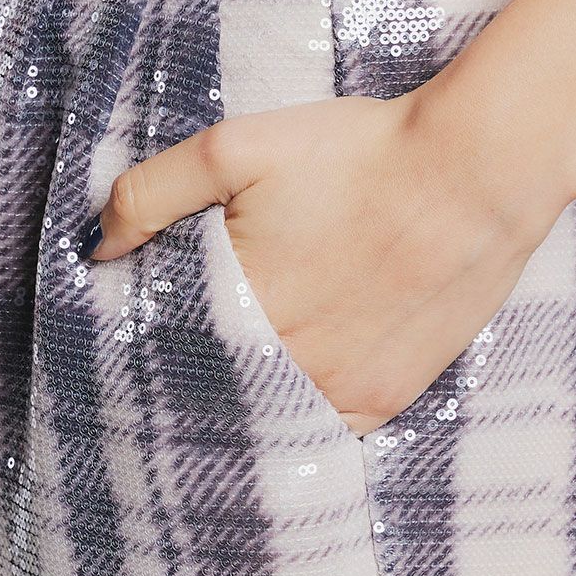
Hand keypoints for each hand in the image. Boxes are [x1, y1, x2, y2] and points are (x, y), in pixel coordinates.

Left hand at [80, 89, 570, 436]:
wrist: (476, 172)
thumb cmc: (358, 154)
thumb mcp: (236, 148)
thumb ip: (151, 195)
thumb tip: (98, 250)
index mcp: (239, 312)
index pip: (165, 352)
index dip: (151, 339)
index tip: (144, 324)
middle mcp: (287, 368)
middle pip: (213, 390)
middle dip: (193, 370)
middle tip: (186, 346)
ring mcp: (342, 392)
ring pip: (266, 415)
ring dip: (245, 396)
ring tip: (238, 363)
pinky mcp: (388, 399)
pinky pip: (323, 427)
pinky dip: (299, 409)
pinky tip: (292, 380)